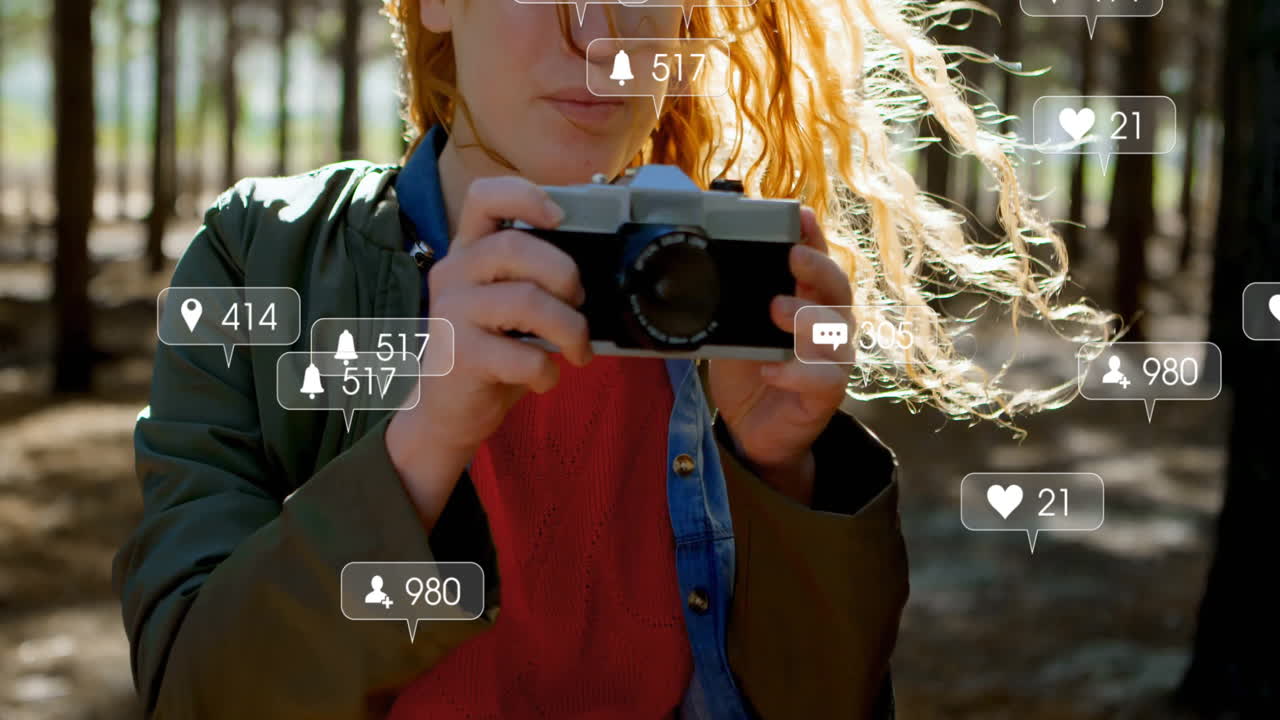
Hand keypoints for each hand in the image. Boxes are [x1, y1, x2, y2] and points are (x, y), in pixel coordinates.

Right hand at [385, 176, 592, 527]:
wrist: (448, 411)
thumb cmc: (492, 351)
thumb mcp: (509, 305)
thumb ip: (534, 278)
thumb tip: (599, 272)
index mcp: (468, 251)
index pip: (484, 197)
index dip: (524, 195)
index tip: (560, 216)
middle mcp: (453, 273)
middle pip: (515, 248)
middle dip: (565, 274)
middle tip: (579, 302)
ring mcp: (451, 313)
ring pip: (527, 301)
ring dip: (570, 328)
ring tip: (578, 349)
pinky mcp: (458, 356)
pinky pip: (523, 356)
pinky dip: (548, 372)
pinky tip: (545, 379)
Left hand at [707, 207, 853, 502]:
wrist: (752, 427)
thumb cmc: (749, 371)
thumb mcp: (735, 329)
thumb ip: (735, 302)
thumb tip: (709, 269)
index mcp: (808, 300)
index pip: (818, 261)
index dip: (814, 237)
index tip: (800, 215)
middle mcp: (829, 324)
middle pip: (838, 288)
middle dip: (817, 267)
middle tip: (792, 256)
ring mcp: (833, 358)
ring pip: (835, 331)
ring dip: (806, 316)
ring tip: (775, 309)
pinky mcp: (827, 392)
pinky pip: (822, 378)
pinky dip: (794, 372)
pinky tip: (770, 368)